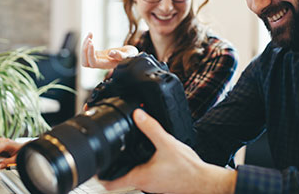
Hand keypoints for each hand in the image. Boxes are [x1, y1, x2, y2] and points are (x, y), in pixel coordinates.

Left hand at [81, 32, 137, 68]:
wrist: (132, 55)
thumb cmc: (132, 56)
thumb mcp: (129, 55)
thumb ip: (120, 55)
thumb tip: (111, 53)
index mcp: (107, 65)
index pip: (93, 63)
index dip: (90, 53)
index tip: (92, 42)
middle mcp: (101, 63)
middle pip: (85, 62)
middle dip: (84, 51)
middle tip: (90, 39)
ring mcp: (98, 59)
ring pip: (85, 56)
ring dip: (84, 45)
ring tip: (90, 34)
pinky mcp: (98, 54)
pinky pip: (88, 50)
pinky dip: (87, 42)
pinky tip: (91, 34)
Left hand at [101, 109, 236, 193]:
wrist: (204, 181)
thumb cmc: (188, 169)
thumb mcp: (167, 143)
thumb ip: (151, 128)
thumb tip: (138, 114)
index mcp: (140, 177)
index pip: (111, 183)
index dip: (99, 174)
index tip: (94, 163)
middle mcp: (143, 183)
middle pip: (119, 178)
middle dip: (111, 165)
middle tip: (107, 150)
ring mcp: (151, 184)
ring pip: (131, 174)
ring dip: (126, 163)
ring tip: (123, 148)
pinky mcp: (159, 181)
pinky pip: (143, 172)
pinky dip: (139, 163)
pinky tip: (144, 152)